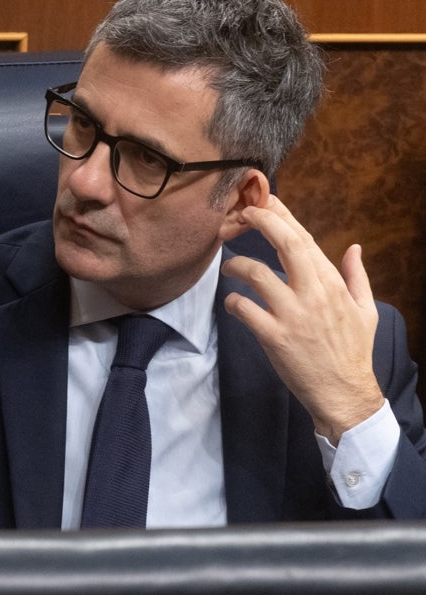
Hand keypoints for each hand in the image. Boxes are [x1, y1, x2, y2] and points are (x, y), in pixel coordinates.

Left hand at [221, 195, 383, 443]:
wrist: (345, 393)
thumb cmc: (353, 351)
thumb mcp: (366, 310)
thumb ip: (355, 277)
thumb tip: (354, 248)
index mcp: (332, 284)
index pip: (305, 240)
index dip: (283, 217)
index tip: (265, 201)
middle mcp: (313, 294)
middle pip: (285, 244)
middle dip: (261, 221)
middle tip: (240, 213)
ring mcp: (293, 315)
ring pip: (257, 274)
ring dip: (236, 265)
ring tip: (228, 266)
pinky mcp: (275, 337)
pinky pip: (245, 309)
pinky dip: (233, 302)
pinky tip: (232, 303)